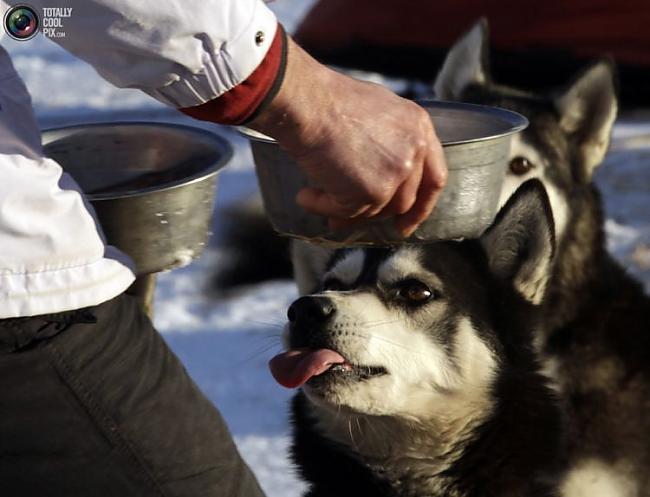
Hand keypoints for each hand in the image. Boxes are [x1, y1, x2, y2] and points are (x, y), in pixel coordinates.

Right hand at [249, 37, 446, 236]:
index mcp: (419, 128)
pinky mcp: (372, 192)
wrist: (309, 102)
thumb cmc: (329, 100)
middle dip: (379, 216)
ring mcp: (395, 174)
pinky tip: (305, 197)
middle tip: (350, 221)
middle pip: (404, 201)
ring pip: (375, 211)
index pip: (433, 178)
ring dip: (345, 211)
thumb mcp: (377, 111)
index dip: (421, 205)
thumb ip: (390, 140)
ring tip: (316, 198)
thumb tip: (378, 170)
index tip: (407, 222)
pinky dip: (323, 207)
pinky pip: (347, 212)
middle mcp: (414, 152)